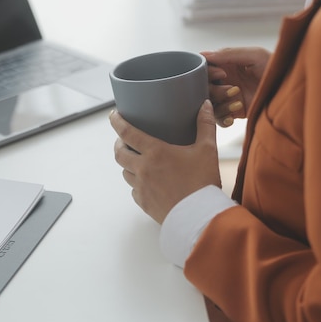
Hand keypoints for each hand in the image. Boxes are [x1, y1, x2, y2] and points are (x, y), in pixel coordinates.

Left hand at [110, 100, 221, 223]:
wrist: (200, 216)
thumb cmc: (203, 182)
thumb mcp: (207, 150)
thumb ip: (205, 125)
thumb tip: (205, 105)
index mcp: (156, 152)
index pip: (128, 133)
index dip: (117, 122)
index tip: (113, 116)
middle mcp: (143, 169)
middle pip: (119, 153)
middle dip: (118, 144)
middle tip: (123, 139)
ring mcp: (142, 188)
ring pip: (125, 172)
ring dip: (128, 164)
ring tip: (136, 160)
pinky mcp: (144, 203)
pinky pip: (134, 190)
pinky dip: (136, 183)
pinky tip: (146, 182)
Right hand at [201, 47, 270, 126]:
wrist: (290, 93)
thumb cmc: (277, 69)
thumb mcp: (255, 55)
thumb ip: (229, 53)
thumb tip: (204, 54)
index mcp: (229, 64)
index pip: (206, 67)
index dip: (208, 71)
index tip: (223, 74)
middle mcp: (227, 81)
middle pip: (205, 87)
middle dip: (215, 90)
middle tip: (233, 89)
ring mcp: (230, 98)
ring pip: (210, 104)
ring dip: (220, 104)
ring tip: (238, 102)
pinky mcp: (236, 113)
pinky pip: (219, 119)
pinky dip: (223, 118)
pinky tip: (234, 116)